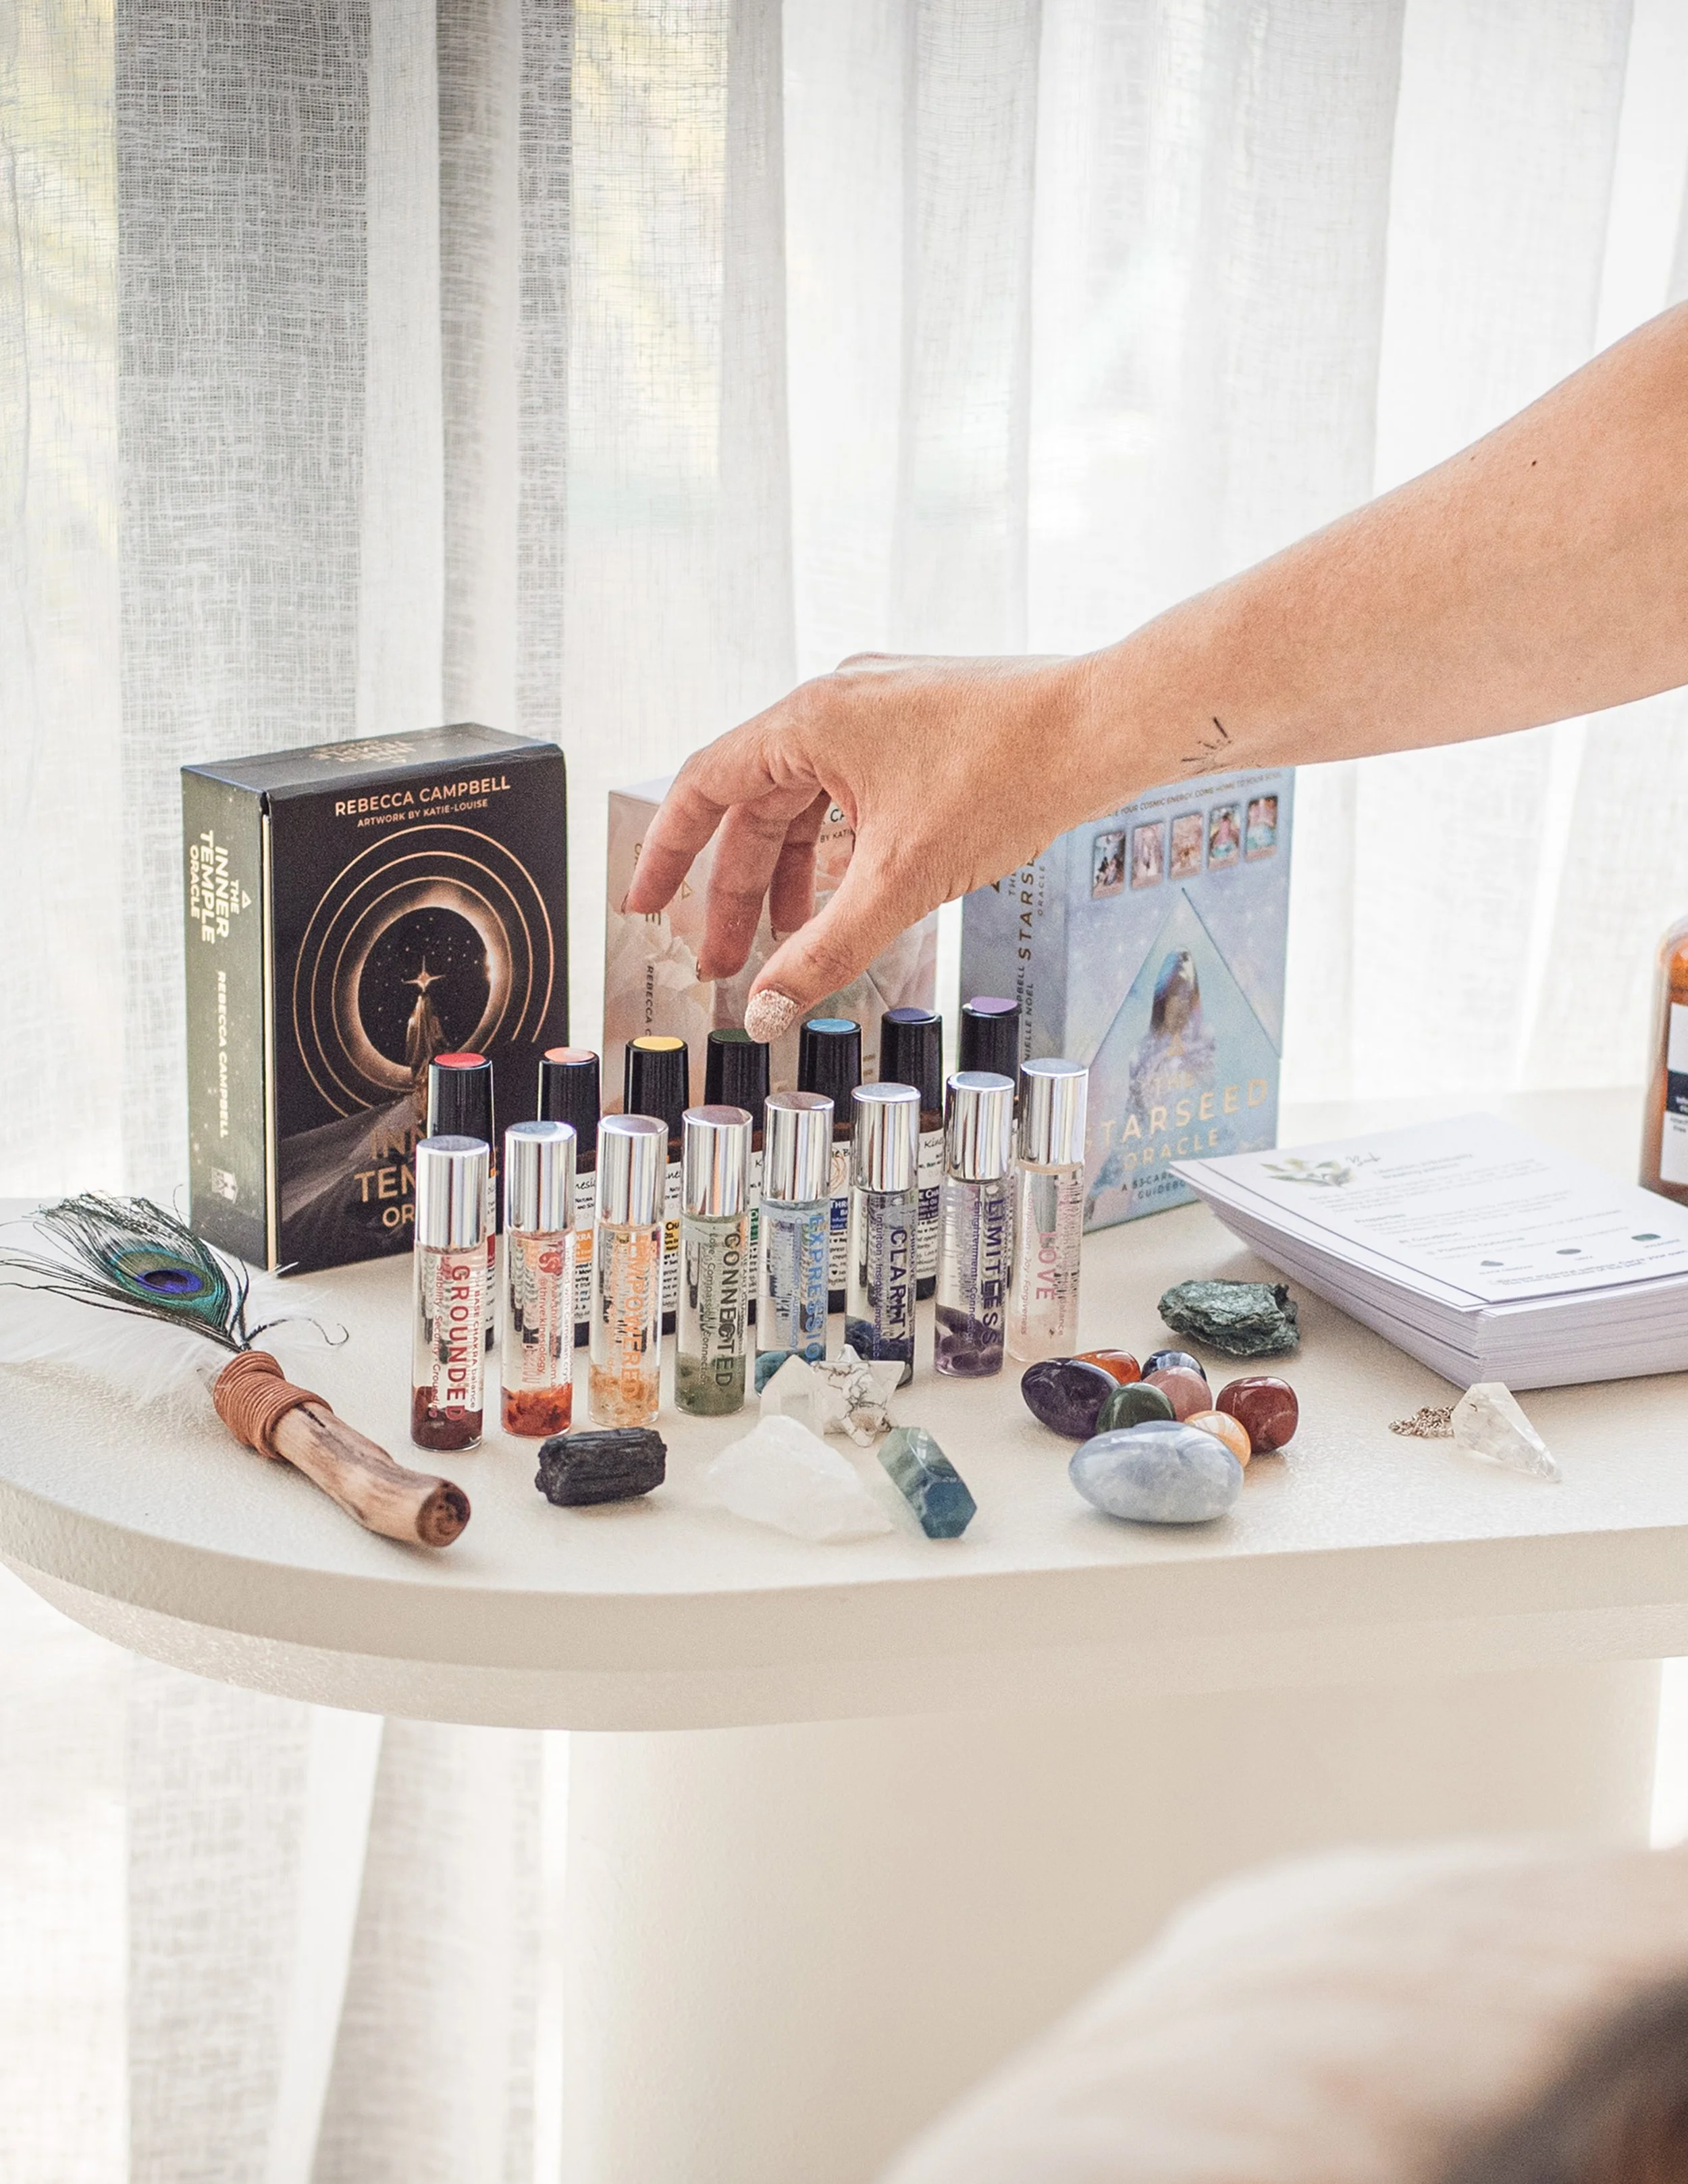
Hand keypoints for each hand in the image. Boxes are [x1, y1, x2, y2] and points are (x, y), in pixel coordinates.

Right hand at [622, 651, 1102, 1040]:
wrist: (1105, 726)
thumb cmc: (1010, 773)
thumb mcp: (901, 879)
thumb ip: (826, 949)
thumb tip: (769, 1006)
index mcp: (811, 718)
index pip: (705, 786)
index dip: (667, 852)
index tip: (643, 903)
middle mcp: (838, 702)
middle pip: (757, 804)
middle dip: (737, 888)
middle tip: (725, 959)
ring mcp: (883, 710)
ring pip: (809, 801)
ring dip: (790, 873)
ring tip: (784, 942)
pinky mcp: (923, 726)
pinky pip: (854, 792)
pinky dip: (839, 849)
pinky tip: (846, 899)